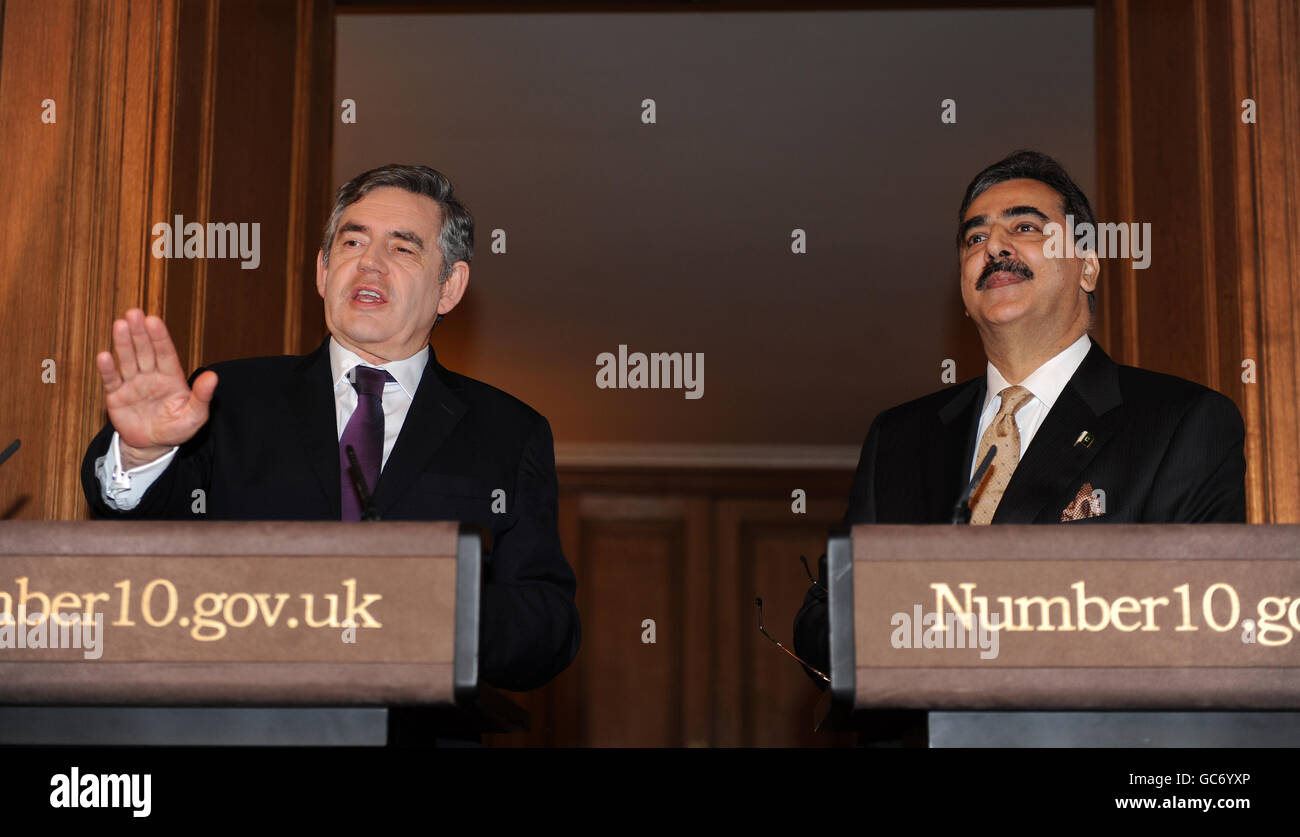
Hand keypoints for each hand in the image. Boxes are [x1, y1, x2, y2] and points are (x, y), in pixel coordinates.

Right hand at [96, 309, 216, 467]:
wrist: (153, 445)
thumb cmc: (177, 428)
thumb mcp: (195, 415)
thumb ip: (202, 396)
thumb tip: (213, 377)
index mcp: (171, 377)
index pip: (166, 353)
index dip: (160, 337)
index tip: (154, 320)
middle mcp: (151, 376)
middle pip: (145, 351)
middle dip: (140, 333)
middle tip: (134, 313)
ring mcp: (133, 383)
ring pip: (128, 360)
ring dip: (123, 343)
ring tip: (120, 325)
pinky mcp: (116, 395)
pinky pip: (112, 380)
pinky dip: (107, 369)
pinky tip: (104, 356)